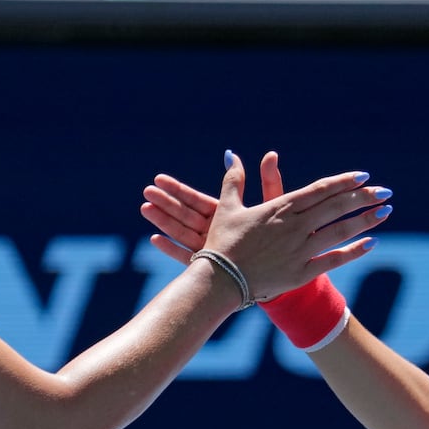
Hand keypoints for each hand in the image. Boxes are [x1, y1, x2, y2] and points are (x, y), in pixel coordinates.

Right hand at [143, 150, 290, 263]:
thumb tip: (271, 154)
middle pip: (186, 215)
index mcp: (226, 215)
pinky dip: (171, 248)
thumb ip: (269, 182)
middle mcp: (216, 232)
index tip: (159, 178)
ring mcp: (211, 250)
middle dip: (166, 203)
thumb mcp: (273, 208)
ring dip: (164, 220)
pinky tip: (155, 239)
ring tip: (145, 208)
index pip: (197, 200)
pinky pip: (187, 256)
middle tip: (147, 191)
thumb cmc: (281, 239)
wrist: (282, 274)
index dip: (178, 189)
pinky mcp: (210, 268)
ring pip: (182, 232)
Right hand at [143, 152, 388, 301]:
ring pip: (340, 230)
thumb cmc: (221, 243)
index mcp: (281, 207)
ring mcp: (301, 249)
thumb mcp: (227, 208)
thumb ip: (234, 181)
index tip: (363, 176)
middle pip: (337, 207)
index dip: (344, 182)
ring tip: (385, 211)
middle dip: (364, 197)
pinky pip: (334, 260)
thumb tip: (232, 156)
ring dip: (366, 220)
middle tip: (385, 191)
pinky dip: (354, 251)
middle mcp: (295, 225)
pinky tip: (371, 243)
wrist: (220, 280)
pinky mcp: (302, 272)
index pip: (320, 190)